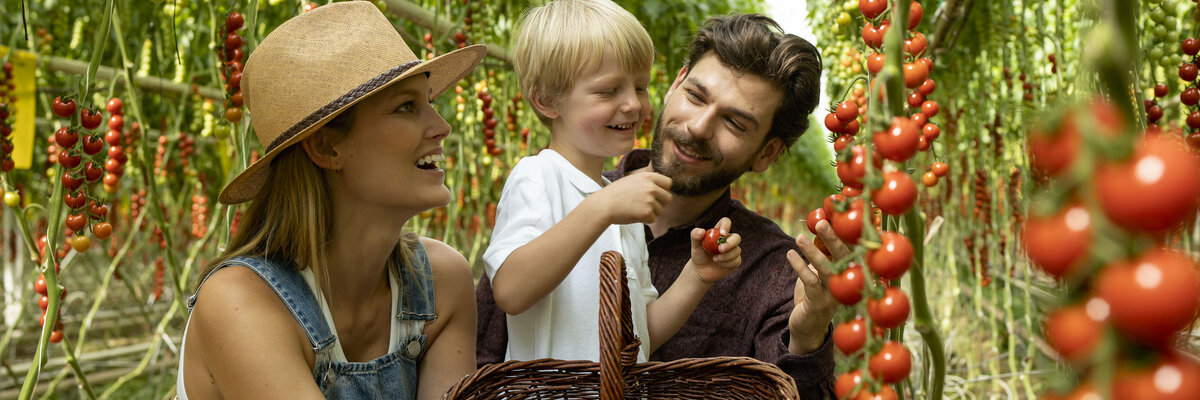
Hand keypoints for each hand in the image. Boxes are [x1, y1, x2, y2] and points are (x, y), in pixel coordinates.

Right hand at [589, 171, 671, 224]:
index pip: (668, 183)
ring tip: (636, 210)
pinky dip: (644, 220)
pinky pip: (652, 219)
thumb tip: (661, 185)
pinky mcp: (647, 212)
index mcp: (647, 177)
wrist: (603, 205)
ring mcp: (650, 200)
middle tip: (648, 206)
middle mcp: (651, 187)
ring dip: (650, 213)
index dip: (664, 190)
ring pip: (660, 211)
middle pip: (668, 198)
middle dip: (660, 204)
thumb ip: (646, 181)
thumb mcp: (631, 180)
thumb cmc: (615, 194)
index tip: (657, 195)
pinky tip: (633, 215)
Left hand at [688, 217, 741, 283]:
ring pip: (737, 250)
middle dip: (730, 243)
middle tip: (720, 249)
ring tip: (715, 259)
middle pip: (737, 237)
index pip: (726, 222)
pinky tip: (719, 264)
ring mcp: (733, 250)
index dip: (726, 225)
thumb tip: (701, 231)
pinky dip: (727, 263)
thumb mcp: (695, 245)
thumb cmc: (699, 255)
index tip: (722, 234)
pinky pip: (737, 260)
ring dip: (726, 256)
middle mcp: (728, 240)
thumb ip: (695, 235)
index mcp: (719, 232)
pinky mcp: (736, 260)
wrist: (701, 270)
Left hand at [785, 219, 848, 353]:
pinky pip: (810, 282)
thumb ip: (824, 252)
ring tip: (799, 237)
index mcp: (851, 272)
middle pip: (843, 257)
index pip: (852, 248)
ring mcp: (835, 295)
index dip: (846, 232)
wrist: (809, 327)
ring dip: (812, 252)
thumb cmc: (816, 293)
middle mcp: (847, 283)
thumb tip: (821, 222)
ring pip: (826, 269)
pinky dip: (799, 266)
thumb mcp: (822, 271)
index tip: (837, 215)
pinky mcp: (820, 304)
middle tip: (821, 222)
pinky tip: (789, 254)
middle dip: (832, 238)